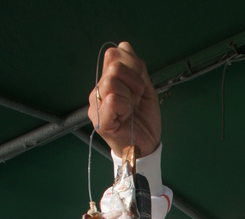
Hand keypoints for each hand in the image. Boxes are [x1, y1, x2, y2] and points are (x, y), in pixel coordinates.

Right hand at [88, 42, 160, 157]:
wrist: (147, 146)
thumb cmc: (144, 121)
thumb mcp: (144, 88)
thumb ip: (136, 68)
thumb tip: (125, 46)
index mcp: (108, 80)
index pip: (115, 52)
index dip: (134, 65)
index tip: (140, 85)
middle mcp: (99, 90)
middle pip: (114, 64)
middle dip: (134, 80)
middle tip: (137, 98)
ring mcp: (97, 105)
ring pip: (111, 80)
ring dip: (130, 94)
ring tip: (132, 107)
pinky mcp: (101, 120)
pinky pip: (112, 99)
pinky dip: (125, 105)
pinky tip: (127, 115)